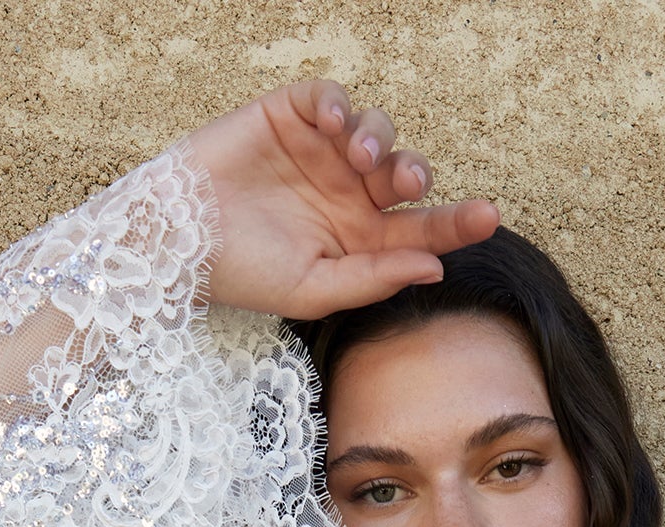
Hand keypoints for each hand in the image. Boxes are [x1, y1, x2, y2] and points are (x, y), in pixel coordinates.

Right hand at [184, 82, 498, 318]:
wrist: (176, 238)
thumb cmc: (242, 274)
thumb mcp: (312, 290)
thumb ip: (373, 279)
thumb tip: (434, 269)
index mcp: (361, 242)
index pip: (420, 232)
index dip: (456, 224)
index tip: (488, 218)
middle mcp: (349, 195)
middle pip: (405, 177)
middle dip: (414, 175)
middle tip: (404, 183)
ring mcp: (324, 153)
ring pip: (377, 131)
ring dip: (380, 139)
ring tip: (360, 157)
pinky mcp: (294, 116)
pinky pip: (332, 98)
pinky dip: (340, 104)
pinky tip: (335, 122)